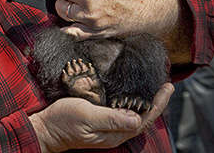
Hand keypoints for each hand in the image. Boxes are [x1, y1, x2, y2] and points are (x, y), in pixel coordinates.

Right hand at [29, 83, 173, 151]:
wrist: (45, 127)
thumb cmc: (64, 122)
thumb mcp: (86, 116)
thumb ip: (110, 118)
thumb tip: (136, 118)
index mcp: (115, 132)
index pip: (145, 118)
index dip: (159, 102)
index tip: (168, 86)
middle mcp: (115, 129)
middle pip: (143, 115)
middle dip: (156, 99)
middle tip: (165, 81)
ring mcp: (107, 123)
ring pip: (133, 111)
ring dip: (144, 97)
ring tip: (152, 83)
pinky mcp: (99, 116)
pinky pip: (121, 107)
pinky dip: (130, 97)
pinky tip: (129, 88)